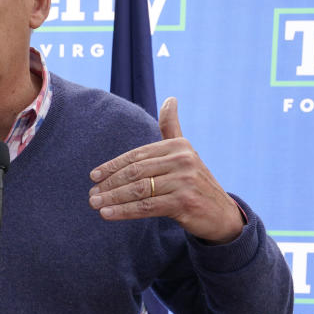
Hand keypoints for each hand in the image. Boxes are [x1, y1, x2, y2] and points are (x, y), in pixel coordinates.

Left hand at [87, 97, 243, 243]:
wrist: (222, 214)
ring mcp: (185, 181)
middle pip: (136, 172)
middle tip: (91, 194)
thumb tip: (170, 98)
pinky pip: (146, 207)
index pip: (137, 156)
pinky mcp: (184, 202)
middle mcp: (183, 160)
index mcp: (179, 146)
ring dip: (113, 198)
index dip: (112, 166)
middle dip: (110, 183)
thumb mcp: (185, 153)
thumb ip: (172, 129)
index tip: (93, 176)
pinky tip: (108, 214)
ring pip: (138, 190)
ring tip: (94, 204)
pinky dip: (124, 211)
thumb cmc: (195, 182)